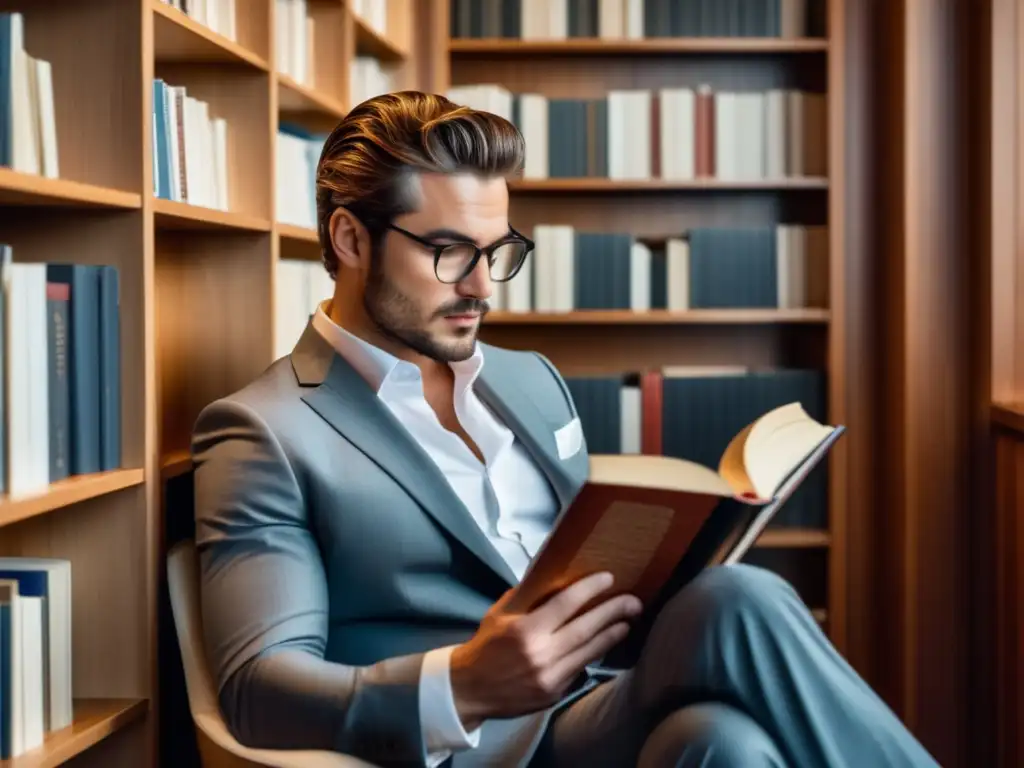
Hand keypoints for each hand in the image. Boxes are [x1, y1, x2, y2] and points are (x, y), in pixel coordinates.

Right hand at [449, 571, 641, 730]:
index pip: (566, 604)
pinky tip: (605, 643)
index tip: (609, 578)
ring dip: (611, 635)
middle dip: (613, 612)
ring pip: (589, 651)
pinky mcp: (554, 694)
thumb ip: (527, 597)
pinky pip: (580, 669)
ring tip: (628, 621)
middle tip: (633, 600)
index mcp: (525, 630)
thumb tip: (553, 576)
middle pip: (585, 628)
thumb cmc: (486, 645)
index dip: (590, 589)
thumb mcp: (500, 614)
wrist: (469, 689)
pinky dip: (594, 654)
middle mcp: (541, 654)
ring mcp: (549, 677)